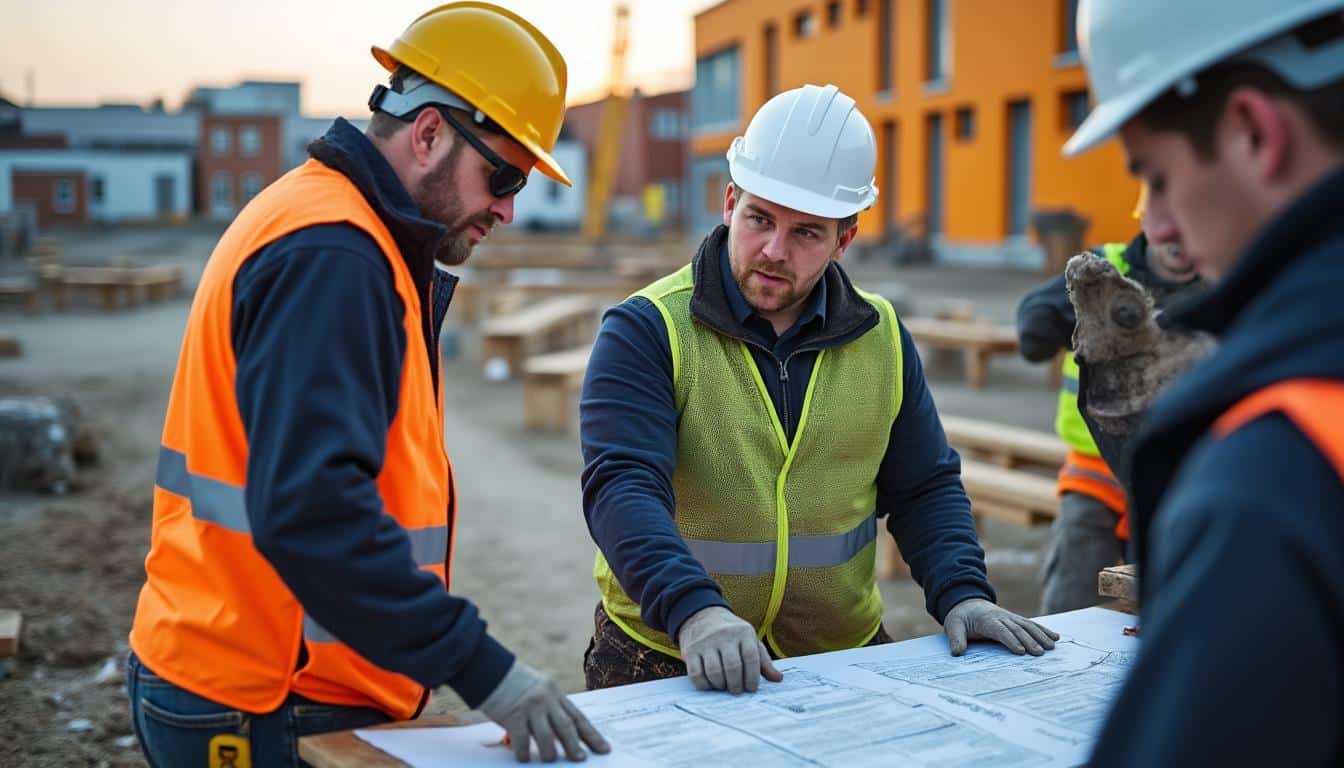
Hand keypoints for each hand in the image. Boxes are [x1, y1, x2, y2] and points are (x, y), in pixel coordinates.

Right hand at [479, 660, 609, 762]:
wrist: (488, 668)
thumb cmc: (511, 683)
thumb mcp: (536, 691)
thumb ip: (548, 710)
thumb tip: (559, 738)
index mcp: (555, 693)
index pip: (578, 717)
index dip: (592, 735)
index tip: (603, 748)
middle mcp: (546, 698)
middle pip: (567, 727)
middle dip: (576, 746)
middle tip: (581, 760)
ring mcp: (530, 706)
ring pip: (547, 736)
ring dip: (550, 753)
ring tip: (551, 760)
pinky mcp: (513, 714)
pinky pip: (522, 740)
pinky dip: (524, 752)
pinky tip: (525, 758)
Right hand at [676, 605, 782, 692]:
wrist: (702, 616)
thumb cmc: (731, 634)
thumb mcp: (749, 640)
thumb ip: (763, 661)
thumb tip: (778, 679)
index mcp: (743, 632)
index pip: (751, 658)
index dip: (752, 678)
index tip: (751, 688)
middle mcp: (724, 635)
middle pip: (733, 667)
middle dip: (736, 685)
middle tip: (737, 690)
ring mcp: (705, 642)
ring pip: (714, 672)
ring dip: (721, 686)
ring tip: (724, 686)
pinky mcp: (690, 651)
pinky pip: (696, 674)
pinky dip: (704, 685)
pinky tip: (710, 684)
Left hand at [943, 598, 1059, 656]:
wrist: (966, 603)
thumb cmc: (960, 617)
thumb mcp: (953, 626)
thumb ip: (956, 639)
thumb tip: (957, 653)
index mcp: (986, 620)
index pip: (1000, 631)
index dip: (1010, 640)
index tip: (1020, 651)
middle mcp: (1001, 618)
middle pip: (1017, 629)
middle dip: (1029, 641)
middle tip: (1040, 654)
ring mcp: (1010, 618)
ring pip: (1028, 626)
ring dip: (1040, 635)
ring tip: (1051, 646)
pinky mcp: (1015, 620)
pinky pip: (1031, 625)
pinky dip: (1044, 630)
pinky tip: (1055, 637)